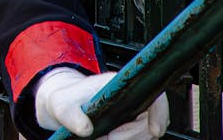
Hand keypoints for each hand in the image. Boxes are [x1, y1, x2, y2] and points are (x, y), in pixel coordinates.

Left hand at [34, 68, 168, 138]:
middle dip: (132, 136)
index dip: (160, 113)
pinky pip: (137, 138)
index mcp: (120, 86)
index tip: (155, 130)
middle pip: (150, 122)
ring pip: (145, 134)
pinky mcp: (129, 128)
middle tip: (109, 138)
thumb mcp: (63, 108)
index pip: (154, 97)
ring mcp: (131, 115)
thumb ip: (72, 117)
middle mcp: (131, 100)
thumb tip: (86, 129)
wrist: (62, 109)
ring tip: (105, 138)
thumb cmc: (65, 103)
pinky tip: (109, 139)